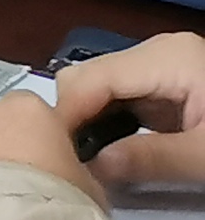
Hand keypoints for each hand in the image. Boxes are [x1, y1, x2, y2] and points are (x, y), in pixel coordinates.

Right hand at [66, 34, 204, 190]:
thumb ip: (149, 158)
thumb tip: (90, 168)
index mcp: (168, 58)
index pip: (94, 78)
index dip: (67, 115)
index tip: (50, 156)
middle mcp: (158, 51)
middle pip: (92, 77)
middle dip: (75, 117)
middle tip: (68, 163)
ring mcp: (162, 66)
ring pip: (102, 87)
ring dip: (90, 121)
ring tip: (84, 160)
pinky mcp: (168, 85)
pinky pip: (123, 97)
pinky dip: (110, 122)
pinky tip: (109, 150)